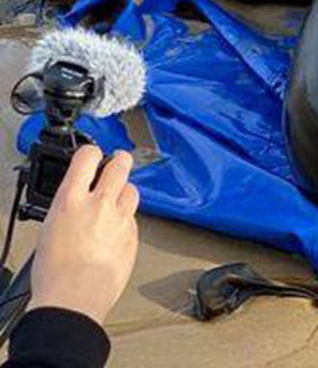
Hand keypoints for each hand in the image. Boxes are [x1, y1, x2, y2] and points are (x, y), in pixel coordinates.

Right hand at [28, 147, 139, 324]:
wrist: (74, 299)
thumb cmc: (54, 272)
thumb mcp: (50, 228)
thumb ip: (69, 207)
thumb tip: (77, 200)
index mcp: (71, 199)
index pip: (88, 156)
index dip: (91, 152)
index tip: (92, 154)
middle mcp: (99, 203)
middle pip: (121, 164)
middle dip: (119, 161)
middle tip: (116, 163)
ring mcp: (120, 218)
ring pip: (132, 191)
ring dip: (124, 192)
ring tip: (114, 201)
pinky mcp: (133, 235)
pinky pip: (133, 219)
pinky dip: (125, 221)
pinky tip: (114, 233)